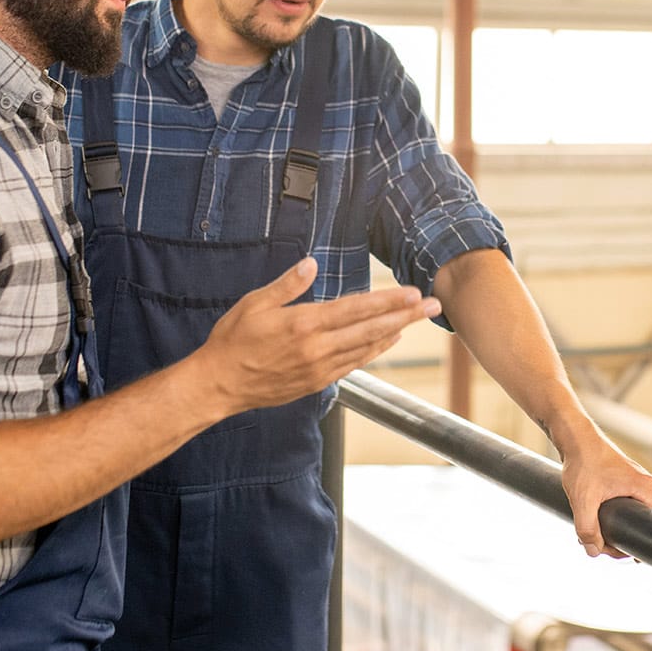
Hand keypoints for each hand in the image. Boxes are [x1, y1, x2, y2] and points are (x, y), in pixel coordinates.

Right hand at [196, 257, 438, 415]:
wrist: (219, 385)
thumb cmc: (233, 341)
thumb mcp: (254, 304)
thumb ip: (286, 285)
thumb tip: (310, 265)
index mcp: (303, 324)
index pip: (356, 309)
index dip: (388, 301)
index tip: (412, 293)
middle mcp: (317, 348)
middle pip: (371, 328)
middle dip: (406, 315)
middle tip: (433, 305)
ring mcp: (319, 368)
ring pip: (367, 347)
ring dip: (396, 332)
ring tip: (418, 320)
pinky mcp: (317, 382)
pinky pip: (353, 364)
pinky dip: (374, 351)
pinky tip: (387, 341)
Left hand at [560, 434, 651, 558]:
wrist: (575, 438)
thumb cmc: (583, 461)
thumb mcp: (583, 499)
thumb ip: (588, 529)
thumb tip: (594, 551)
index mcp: (647, 489)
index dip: (650, 544)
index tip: (632, 556)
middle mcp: (647, 487)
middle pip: (646, 526)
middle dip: (624, 540)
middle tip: (602, 546)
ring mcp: (638, 485)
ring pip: (634, 518)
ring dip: (616, 530)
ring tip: (595, 534)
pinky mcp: (626, 485)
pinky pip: (628, 510)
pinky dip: (614, 519)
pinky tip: (596, 523)